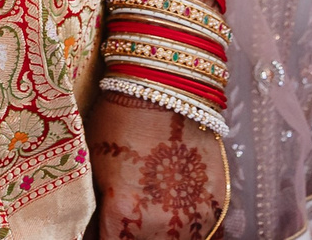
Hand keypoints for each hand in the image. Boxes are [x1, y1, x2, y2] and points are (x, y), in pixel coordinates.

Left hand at [89, 95, 226, 238]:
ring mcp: (196, 218)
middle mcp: (164, 224)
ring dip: (157, 237)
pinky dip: (186, 233)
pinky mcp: (218, 208)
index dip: (99, 238)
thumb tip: (96, 228)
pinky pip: (203, 236)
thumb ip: (98, 208)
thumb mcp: (93, 164)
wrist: (167, 88)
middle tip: (120, 222)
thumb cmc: (119, 119)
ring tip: (145, 218)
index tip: (98, 229)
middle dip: (127, 237)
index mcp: (124, 213)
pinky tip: (171, 219)